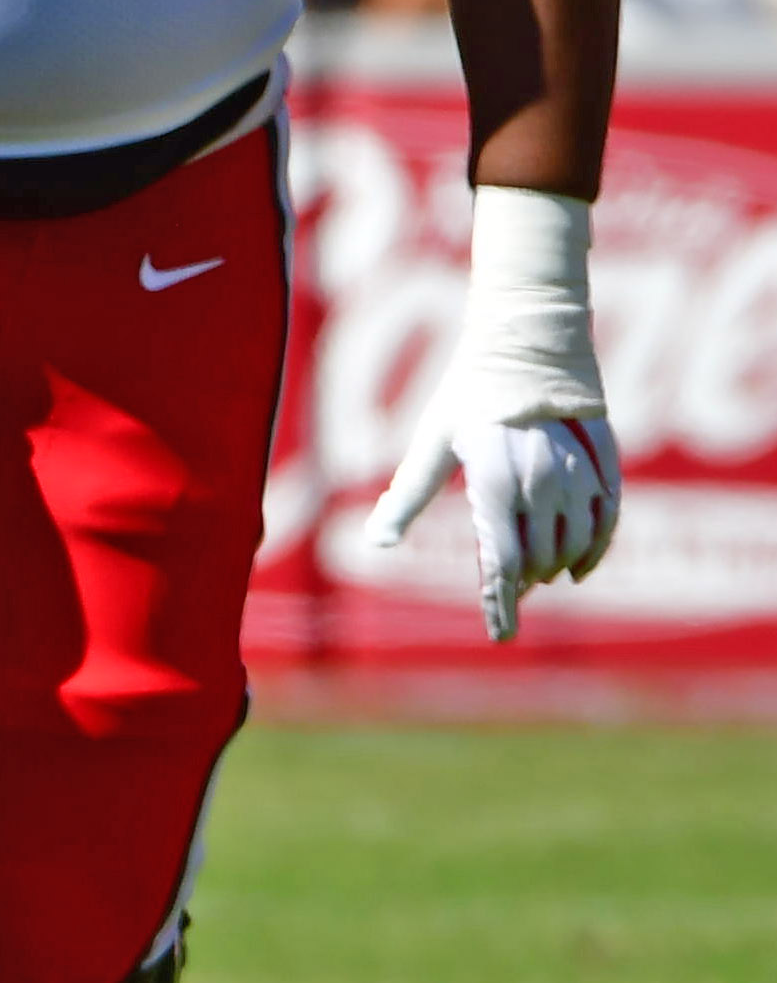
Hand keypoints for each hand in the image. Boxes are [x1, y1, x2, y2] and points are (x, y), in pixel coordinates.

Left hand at [365, 184, 616, 642]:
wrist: (526, 346)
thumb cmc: (466, 396)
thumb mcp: (432, 444)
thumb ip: (408, 495)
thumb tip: (374, 541)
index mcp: (496, 481)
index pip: (502, 562)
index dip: (501, 603)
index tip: (501, 636)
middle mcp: (542, 482)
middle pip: (539, 559)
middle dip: (522, 584)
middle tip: (505, 595)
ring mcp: (577, 474)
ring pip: (573, 545)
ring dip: (554, 569)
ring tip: (533, 577)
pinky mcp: (603, 466)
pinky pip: (608, 521)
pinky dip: (595, 550)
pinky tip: (580, 569)